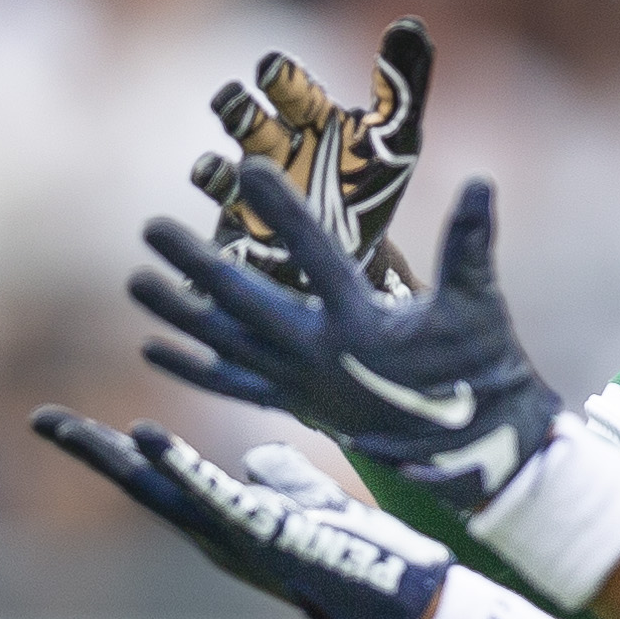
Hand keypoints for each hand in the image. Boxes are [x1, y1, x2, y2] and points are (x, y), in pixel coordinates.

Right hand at [31, 414, 451, 618]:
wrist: (401, 600)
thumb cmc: (359, 551)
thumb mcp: (309, 501)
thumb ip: (277, 478)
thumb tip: (253, 459)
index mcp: (225, 521)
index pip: (158, 479)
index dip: (112, 450)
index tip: (64, 422)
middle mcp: (218, 535)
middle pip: (141, 487)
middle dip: (89, 454)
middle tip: (39, 420)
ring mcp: (236, 538)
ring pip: (161, 494)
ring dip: (115, 459)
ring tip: (69, 428)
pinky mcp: (261, 535)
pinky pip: (210, 495)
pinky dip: (176, 465)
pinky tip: (144, 436)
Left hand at [127, 168, 561, 512]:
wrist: (475, 447)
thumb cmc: (479, 370)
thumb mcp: (479, 306)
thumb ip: (471, 245)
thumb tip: (482, 183)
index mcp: (360, 323)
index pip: (313, 254)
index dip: (281, 210)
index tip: (247, 171)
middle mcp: (320, 355)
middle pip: (244, 302)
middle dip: (195, 264)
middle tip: (150, 229)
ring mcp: (303, 385)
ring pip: (227, 346)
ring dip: (179, 314)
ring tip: (137, 283)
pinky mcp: (299, 405)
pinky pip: (234, 386)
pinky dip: (194, 369)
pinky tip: (153, 348)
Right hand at [194, 20, 434, 293]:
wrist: (352, 248)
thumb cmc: (372, 182)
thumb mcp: (398, 136)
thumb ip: (403, 86)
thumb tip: (411, 23)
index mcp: (310, 116)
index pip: (287, 85)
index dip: (279, 77)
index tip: (271, 69)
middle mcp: (275, 144)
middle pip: (245, 117)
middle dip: (237, 109)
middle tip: (235, 103)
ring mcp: (252, 183)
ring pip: (220, 167)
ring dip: (214, 165)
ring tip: (217, 166)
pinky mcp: (242, 227)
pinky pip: (221, 210)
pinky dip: (215, 199)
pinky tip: (214, 188)